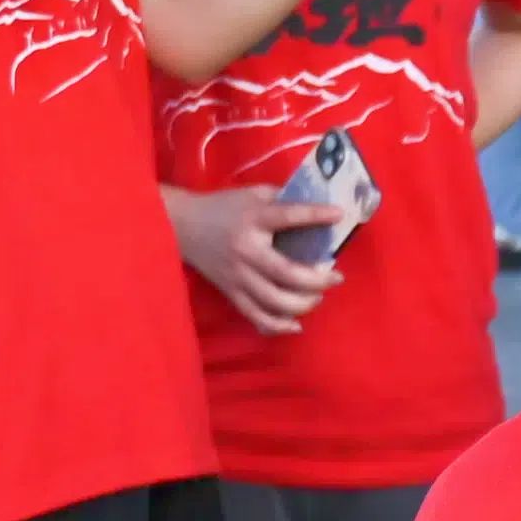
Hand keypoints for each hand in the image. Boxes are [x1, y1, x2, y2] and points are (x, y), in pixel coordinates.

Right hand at [170, 180, 347, 327]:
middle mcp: (246, 250)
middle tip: (335, 278)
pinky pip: (255, 316)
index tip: (338, 215)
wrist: (182, 226)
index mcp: (253, 219)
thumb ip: (282, 199)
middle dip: (316, 279)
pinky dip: (278, 325)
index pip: (287, 216)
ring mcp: (237, 276)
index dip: (315, 216)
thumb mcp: (252, 194)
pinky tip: (296, 324)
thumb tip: (320, 209)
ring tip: (317, 297)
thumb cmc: (224, 208)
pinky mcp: (230, 292)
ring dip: (303, 304)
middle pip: (285, 273)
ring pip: (273, 301)